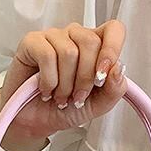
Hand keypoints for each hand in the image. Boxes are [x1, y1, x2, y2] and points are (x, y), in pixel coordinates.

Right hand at [0, 23, 126, 142]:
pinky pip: (47, 55)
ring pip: (69, 51)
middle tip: (77, 97)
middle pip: (90, 41)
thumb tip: (119, 68)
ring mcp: (53, 36)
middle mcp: (75, 36)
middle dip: (85, 78)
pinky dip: (49, 80)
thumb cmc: (65, 109)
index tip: (102, 77)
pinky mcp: (32, 42)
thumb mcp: (97, 105)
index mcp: (96, 46)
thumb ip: (114, 89)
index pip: (114, 29)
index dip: (112, 49)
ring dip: (65, 84)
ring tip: (59, 96)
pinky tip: (45, 89)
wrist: (35, 121)